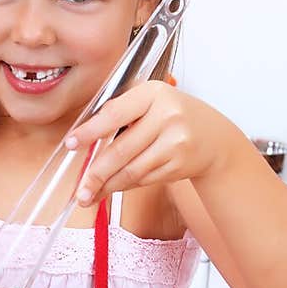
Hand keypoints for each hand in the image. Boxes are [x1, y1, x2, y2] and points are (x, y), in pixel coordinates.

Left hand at [66, 82, 211, 203]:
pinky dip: (124, 185)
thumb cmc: (175, 117)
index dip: (90, 131)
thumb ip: (121, 112)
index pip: (114, 113)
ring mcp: (175, 142)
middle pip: (120, 150)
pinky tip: (113, 187)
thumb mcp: (152, 102)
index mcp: (153, 93)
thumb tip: (84, 138)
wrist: (215, 139)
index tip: (71, 143)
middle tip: (78, 188)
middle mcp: (167, 116)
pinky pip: (143, 179)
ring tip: (89, 194)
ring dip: (107, 186)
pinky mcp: (178, 165)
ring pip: (131, 170)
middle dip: (95, 173)